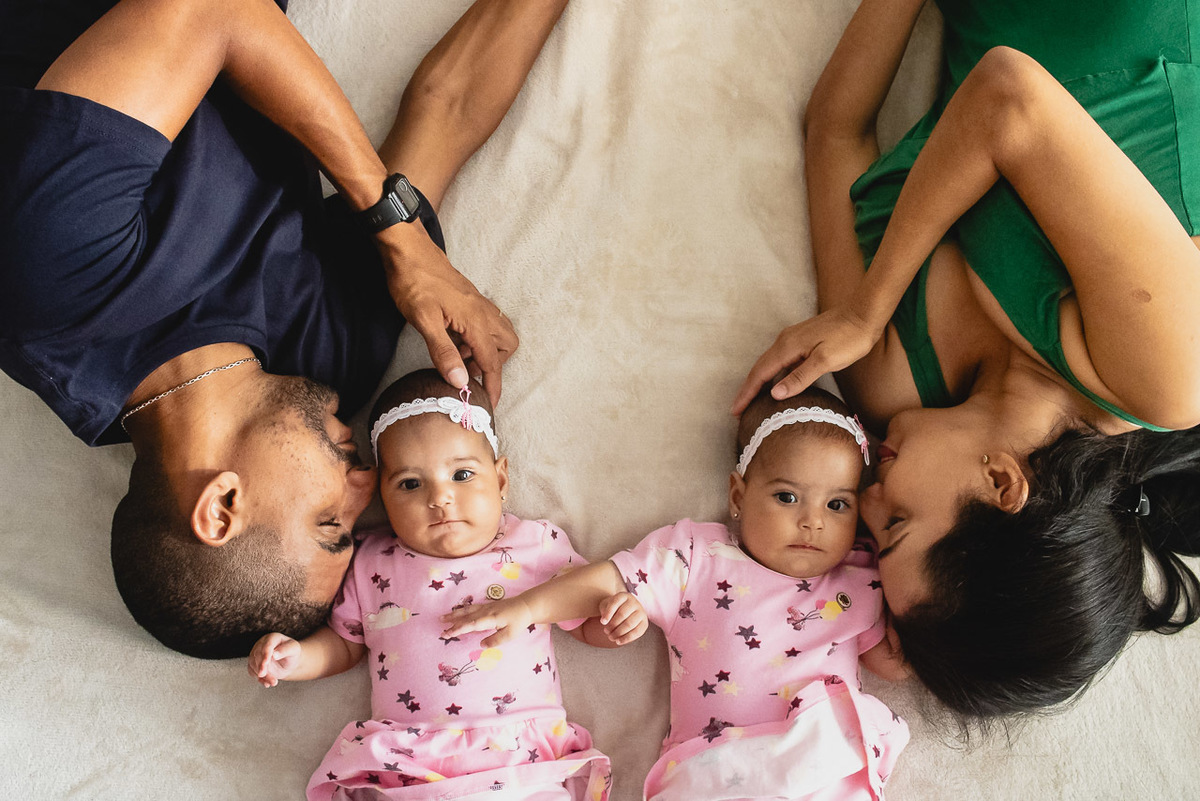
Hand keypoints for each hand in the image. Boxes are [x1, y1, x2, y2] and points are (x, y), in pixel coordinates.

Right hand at [248, 632, 301, 687]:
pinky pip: (252, 672)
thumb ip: (285, 650)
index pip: (267, 645)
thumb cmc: (292, 653)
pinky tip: (267, 683)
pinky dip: (259, 679)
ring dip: (263, 676)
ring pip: (254, 665)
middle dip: (263, 668)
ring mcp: (256, 654)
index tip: (266, 663)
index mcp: (272, 638)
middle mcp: (261, 645)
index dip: (265, 654)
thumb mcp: (294, 649)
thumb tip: (274, 654)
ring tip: (274, 682)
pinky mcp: (253, 664)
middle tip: (271, 678)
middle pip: (258, 656)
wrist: (288, 663)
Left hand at [377, 222, 517, 405]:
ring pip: (498, 333)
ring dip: (485, 349)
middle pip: (507, 345)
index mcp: (475, 321)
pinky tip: (454, 339)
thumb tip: (461, 381)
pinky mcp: (469, 299)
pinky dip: (477, 337)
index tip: (490, 404)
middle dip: (494, 363)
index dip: (493, 385)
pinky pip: (485, 323)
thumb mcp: (424, 320)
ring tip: (458, 356)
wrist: (408, 249)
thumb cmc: (413, 282)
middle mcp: (483, 312)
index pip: (492, 361)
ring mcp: (477, 304)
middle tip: (468, 370)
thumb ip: (444, 352)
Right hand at [441, 597, 534, 647]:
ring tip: (441, 618)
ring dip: (454, 615)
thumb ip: (495, 640)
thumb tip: (481, 645)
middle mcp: (485, 611)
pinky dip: (461, 611)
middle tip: (441, 631)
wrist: (525, 605)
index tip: (448, 634)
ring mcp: (485, 607)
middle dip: (452, 624)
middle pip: (466, 617)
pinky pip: (470, 608)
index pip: (472, 624)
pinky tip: (455, 613)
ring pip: (466, 611)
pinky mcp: (486, 606)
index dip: (460, 629)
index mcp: (491, 618)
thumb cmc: (518, 621)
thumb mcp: (510, 634)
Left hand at [597, 592, 647, 645]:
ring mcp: (641, 612)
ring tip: (611, 637)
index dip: (608, 613)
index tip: (602, 622)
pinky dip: (626, 638)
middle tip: (606, 631)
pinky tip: (618, 641)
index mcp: (624, 596)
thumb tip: (606, 622)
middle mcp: (634, 602)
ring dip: (618, 633)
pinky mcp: (645, 623)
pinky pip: (636, 632)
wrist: (625, 611)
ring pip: (629, 624)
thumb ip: (604, 611)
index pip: (615, 603)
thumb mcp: (606, 606)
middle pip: (622, 614)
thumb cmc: (613, 609)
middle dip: (612, 625)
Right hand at [731, 305, 881, 413]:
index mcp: (787, 346)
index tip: (735, 410)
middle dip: (747, 390)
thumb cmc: (849, 338)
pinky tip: (776, 385)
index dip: (747, 394)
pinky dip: (772, 375)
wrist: (864, 314)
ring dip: (758, 382)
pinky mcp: (802, 340)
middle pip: (759, 368)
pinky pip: (780, 360)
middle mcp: (785, 341)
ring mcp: (793, 339)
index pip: (760, 374)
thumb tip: (775, 393)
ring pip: (769, 364)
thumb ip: (800, 377)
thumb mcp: (826, 360)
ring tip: (751, 401)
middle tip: (737, 410)